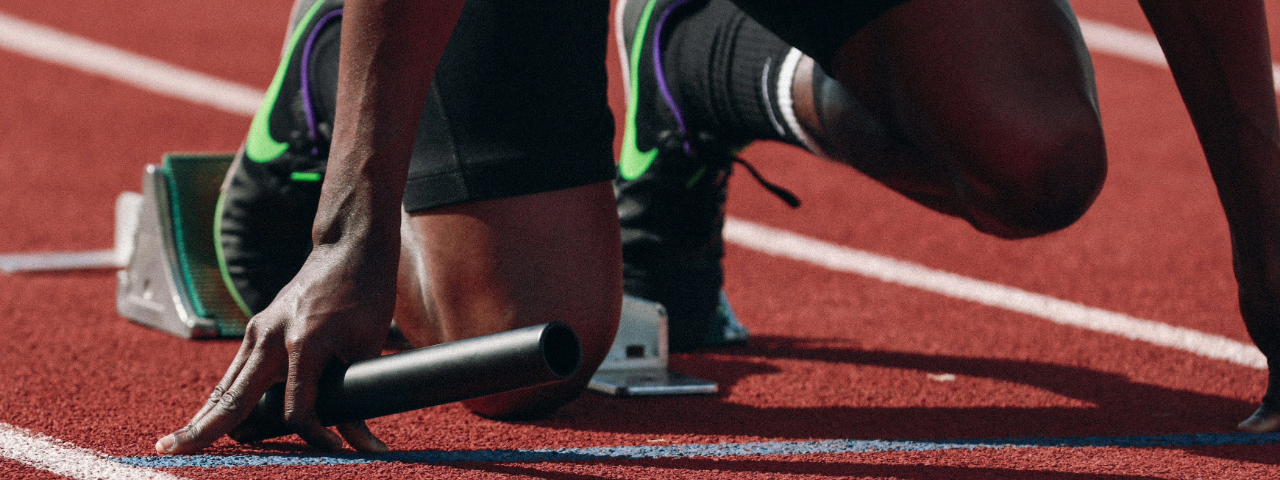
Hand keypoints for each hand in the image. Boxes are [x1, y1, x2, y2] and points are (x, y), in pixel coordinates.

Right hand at [155, 240, 397, 453]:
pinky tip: (206, 419)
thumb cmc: (365, 295)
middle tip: (169, 452)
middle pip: (234, 397)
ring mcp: (259, 331)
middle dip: (204, 430)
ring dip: (204, 416)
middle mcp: (271, 337)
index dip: (316, 436)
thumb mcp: (368, 347)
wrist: (348, 249)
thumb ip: (359, 394)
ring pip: (226, 385)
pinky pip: (235, 371)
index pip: (297, 409)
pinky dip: (221, 397)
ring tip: (175, 444)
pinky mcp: (257, 328)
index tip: (337, 449)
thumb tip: (361, 442)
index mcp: (303, 343)